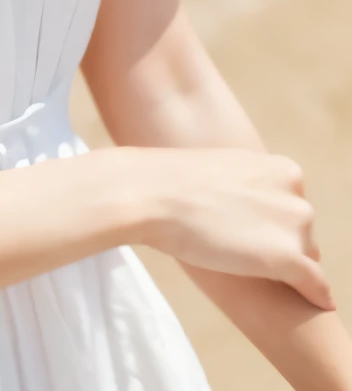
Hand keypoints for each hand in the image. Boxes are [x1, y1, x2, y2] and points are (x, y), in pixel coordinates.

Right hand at [129, 147, 333, 312]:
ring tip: (255, 272)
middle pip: (302, 231)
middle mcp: (295, 193)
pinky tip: (320, 303)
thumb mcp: (224, 172)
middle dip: (281, 243)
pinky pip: (315, 283)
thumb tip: (251, 212)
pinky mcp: (288, 257)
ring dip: (287, 266)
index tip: (252, 232)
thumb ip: (248, 188)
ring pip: (305, 257)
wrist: (153, 193)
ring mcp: (294, 224)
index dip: (273, 223)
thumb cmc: (174, 183)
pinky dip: (317, 294)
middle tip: (245, 252)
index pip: (292, 205)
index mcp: (281, 168)